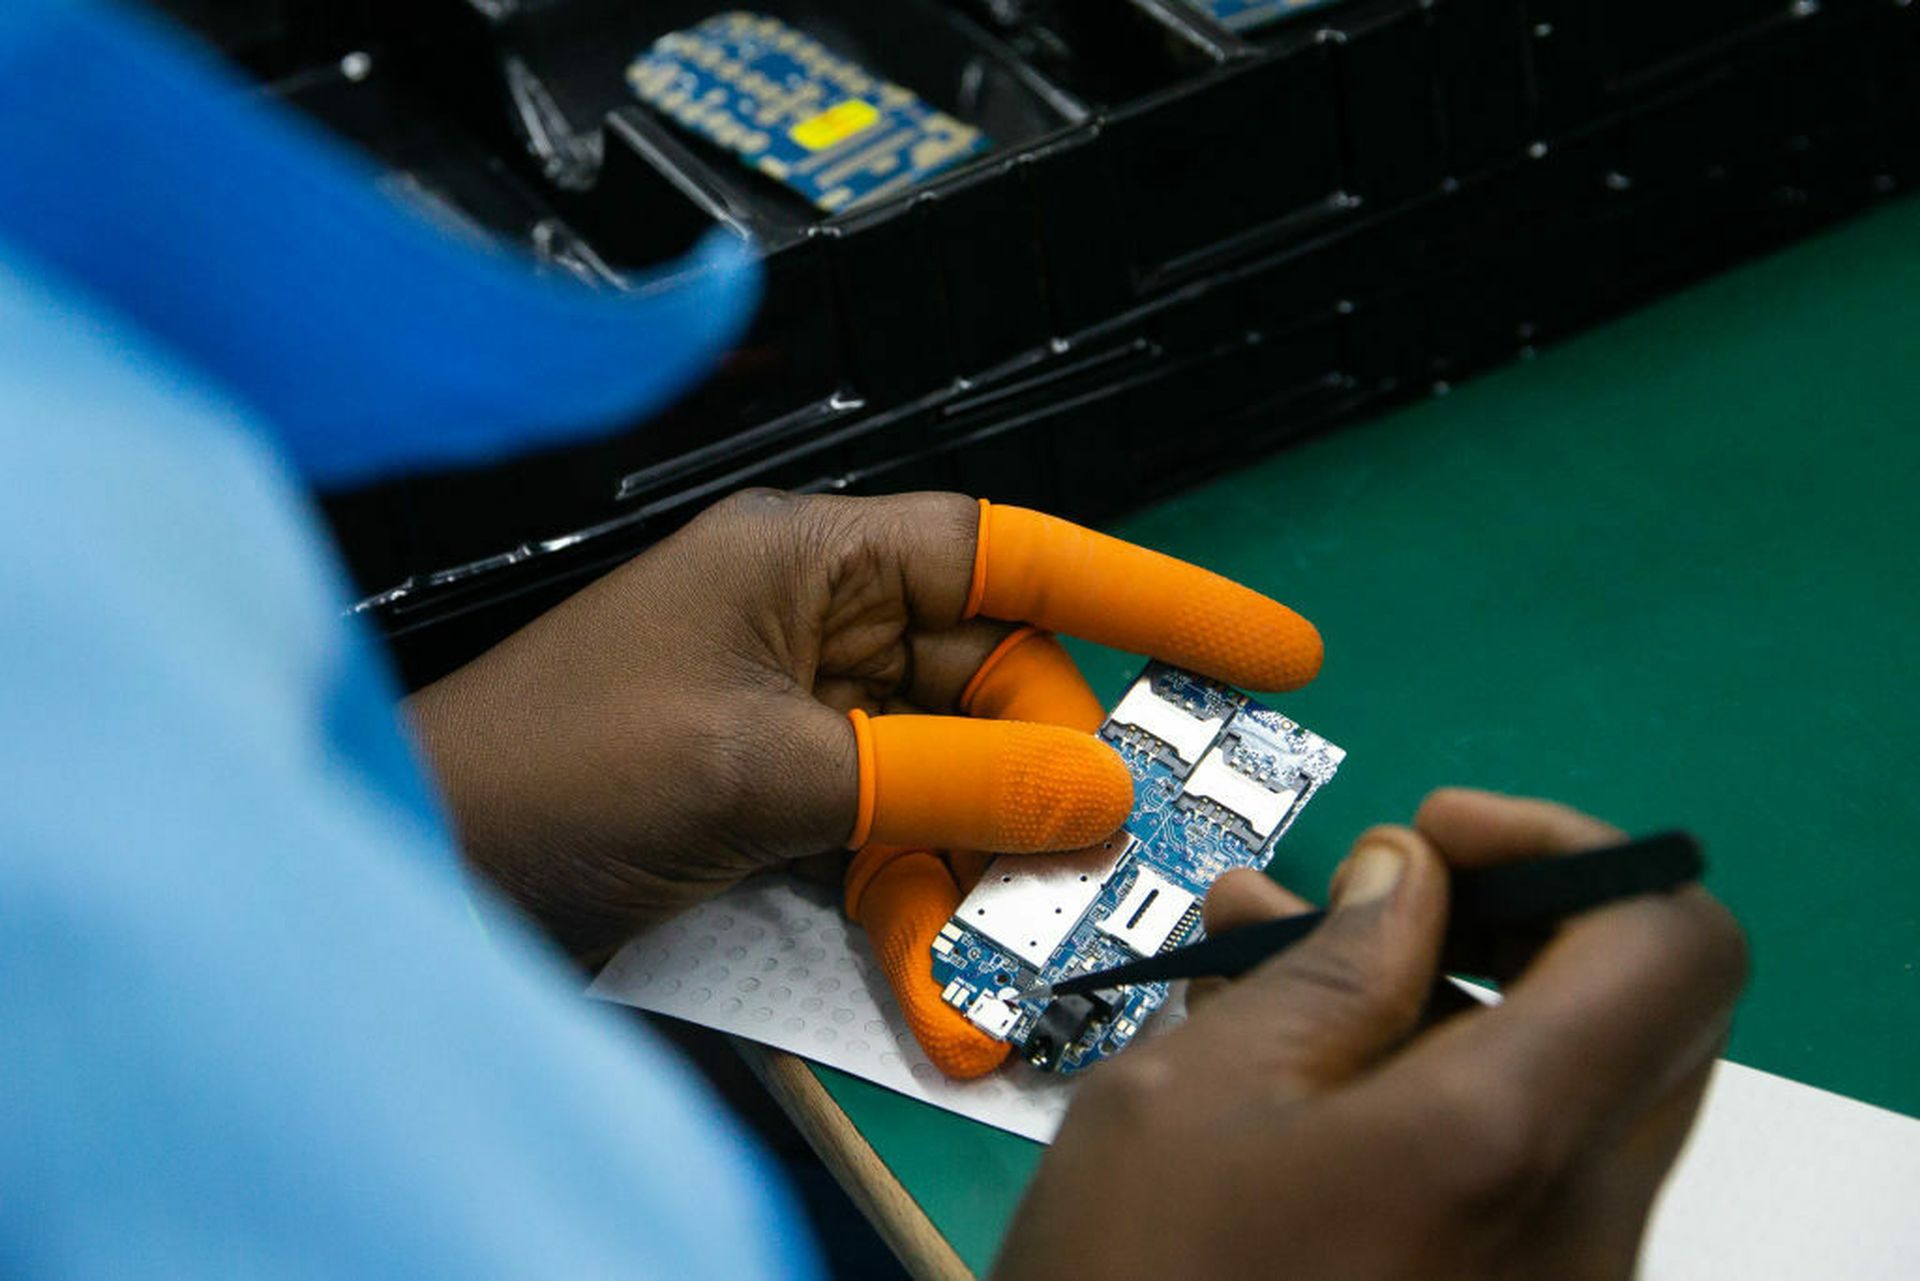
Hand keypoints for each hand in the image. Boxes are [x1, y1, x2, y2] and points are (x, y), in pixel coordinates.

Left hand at [406, 493, 1320, 1018]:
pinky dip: (923, 920)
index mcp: (813, 564)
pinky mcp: (784, 814)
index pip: (1020, 555)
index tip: (1271, 650)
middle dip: (1056, 786)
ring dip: (989, 878)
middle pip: (1002, 693)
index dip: (1157, 595)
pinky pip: (896, 854)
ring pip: (958, 789)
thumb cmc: (545, 775)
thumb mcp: (758, 770)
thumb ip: (940, 780)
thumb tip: (1099, 791)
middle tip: (1114, 866)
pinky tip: (944, 995)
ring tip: (1017, 963)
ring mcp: (805, 730)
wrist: (411, 873)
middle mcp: (822, 632)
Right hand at [997, 789, 1747, 1280]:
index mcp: (1506, 1144)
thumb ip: (1329, 967)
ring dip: (1442, 1002)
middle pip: (1638, 1013)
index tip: (1439, 840)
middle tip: (1363, 900)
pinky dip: (1431, 1090)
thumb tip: (1411, 874)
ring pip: (1565, 1091)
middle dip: (1500, 921)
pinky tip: (1290, 1068)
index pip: (1674, 942)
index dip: (1572, 849)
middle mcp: (1581, 1230)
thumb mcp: (1192, 1094)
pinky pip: (1519, 1169)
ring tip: (1270, 963)